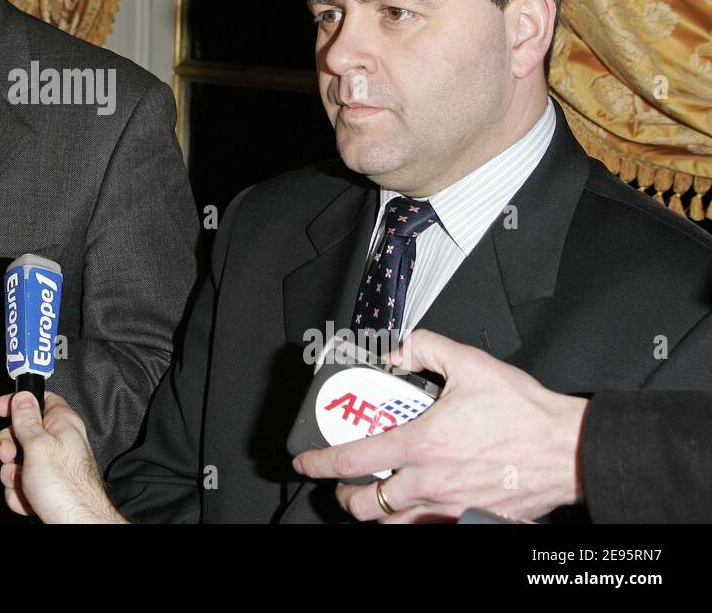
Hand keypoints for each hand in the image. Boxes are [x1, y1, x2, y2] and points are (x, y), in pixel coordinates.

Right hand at [0, 391, 125, 523]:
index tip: (1, 409)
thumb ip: (27, 419)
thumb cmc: (65, 486)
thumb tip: (23, 395)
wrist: (76, 522)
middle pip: (22, 432)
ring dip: (12, 476)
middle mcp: (58, 441)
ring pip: (17, 462)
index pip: (39, 399)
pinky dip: (20, 493)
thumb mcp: (38, 445)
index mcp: (62, 423)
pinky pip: (21, 483)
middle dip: (9, 448)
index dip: (18, 402)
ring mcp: (51, 465)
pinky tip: (28, 500)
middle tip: (10, 456)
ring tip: (23, 484)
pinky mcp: (45, 485)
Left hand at [291, 329, 587, 522]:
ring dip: (379, 512)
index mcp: (421, 446)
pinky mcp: (474, 519)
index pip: (352, 460)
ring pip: (397, 525)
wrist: (570, 449)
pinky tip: (421, 501)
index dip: (319, 463)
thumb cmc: (525, 413)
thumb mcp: (470, 364)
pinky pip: (433, 527)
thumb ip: (426, 348)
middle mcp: (430, 484)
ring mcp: (452, 508)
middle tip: (343, 485)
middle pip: (367, 507)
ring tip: (376, 496)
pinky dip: (418, 519)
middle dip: (345, 498)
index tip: (305, 463)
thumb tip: (401, 350)